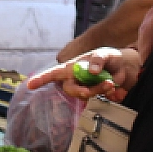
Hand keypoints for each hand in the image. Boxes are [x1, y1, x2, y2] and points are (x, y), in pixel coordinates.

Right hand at [26, 47, 140, 101]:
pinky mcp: (93, 94)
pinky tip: (112, 86)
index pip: (53, 73)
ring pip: (85, 94)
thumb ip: (98, 60)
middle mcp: (74, 78)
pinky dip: (105, 93)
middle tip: (93, 89)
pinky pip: (96, 98)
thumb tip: (91, 71)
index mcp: (71, 67)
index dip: (41, 79)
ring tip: (110, 82)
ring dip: (98, 90)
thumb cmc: (108, 57)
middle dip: (82, 91)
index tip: (30, 85)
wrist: (122, 67)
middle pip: (70, 89)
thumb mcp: (104, 53)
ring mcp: (83, 87)